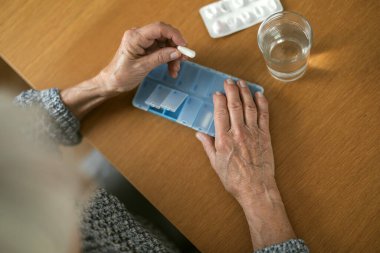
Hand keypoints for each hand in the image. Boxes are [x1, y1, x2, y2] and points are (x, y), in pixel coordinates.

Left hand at [98, 22, 186, 96]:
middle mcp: (139, 36)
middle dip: (176, 47)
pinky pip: (162, 50)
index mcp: (135, 37)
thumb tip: (176, 52)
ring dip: (173, 56)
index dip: (174, 35)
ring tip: (175, 69)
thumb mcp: (142, 67)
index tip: (184, 46)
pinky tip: (171, 70)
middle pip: (164, 35)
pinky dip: (169, 59)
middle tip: (184, 59)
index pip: (159, 28)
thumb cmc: (120, 75)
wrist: (111, 82)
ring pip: (166, 44)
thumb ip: (160, 58)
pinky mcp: (146, 49)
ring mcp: (143, 42)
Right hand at [196, 79, 295, 248]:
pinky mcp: (265, 135)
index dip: (219, 100)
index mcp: (224, 139)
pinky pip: (264, 115)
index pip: (220, 113)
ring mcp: (253, 133)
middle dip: (231, 90)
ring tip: (242, 82)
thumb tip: (199, 134)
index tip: (217, 93)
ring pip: (249, 107)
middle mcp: (238, 133)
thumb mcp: (215, 164)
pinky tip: (259, 95)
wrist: (256, 188)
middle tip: (229, 81)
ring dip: (245, 92)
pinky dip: (262, 103)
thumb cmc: (235, 179)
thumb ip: (208, 146)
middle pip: (234, 106)